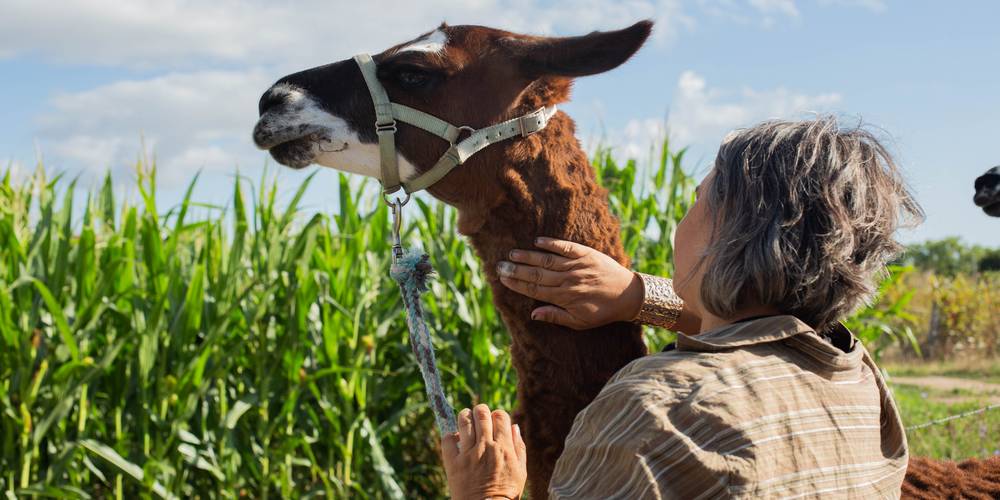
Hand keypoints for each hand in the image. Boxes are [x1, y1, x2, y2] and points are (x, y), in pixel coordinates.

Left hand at [441, 404, 526, 499]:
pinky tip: (456, 440)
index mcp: (504, 448)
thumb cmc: (506, 494)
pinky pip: (447, 440)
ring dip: (465, 416)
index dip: (498, 415)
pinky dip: (450, 436)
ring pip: (464, 421)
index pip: (500, 416)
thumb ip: (518, 447)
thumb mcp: (520, 472)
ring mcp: (468, 454)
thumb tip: (514, 426)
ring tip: (466, 420)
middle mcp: (486, 447)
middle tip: (480, 417)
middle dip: (481, 411)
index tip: (496, 422)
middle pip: (481, 413)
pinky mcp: (453, 463)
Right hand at [496, 237, 642, 329]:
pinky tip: (538, 241)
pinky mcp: (586, 254)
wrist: (629, 295)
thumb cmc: (602, 311)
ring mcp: (576, 265)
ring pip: (546, 260)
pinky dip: (551, 243)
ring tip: (513, 253)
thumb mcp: (579, 322)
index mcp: (564, 297)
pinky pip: (565, 247)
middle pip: (536, 274)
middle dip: (516, 270)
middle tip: (500, 266)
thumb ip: (555, 316)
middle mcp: (567, 280)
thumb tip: (533, 314)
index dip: (517, 284)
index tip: (503, 279)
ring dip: (528, 256)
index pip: (535, 289)